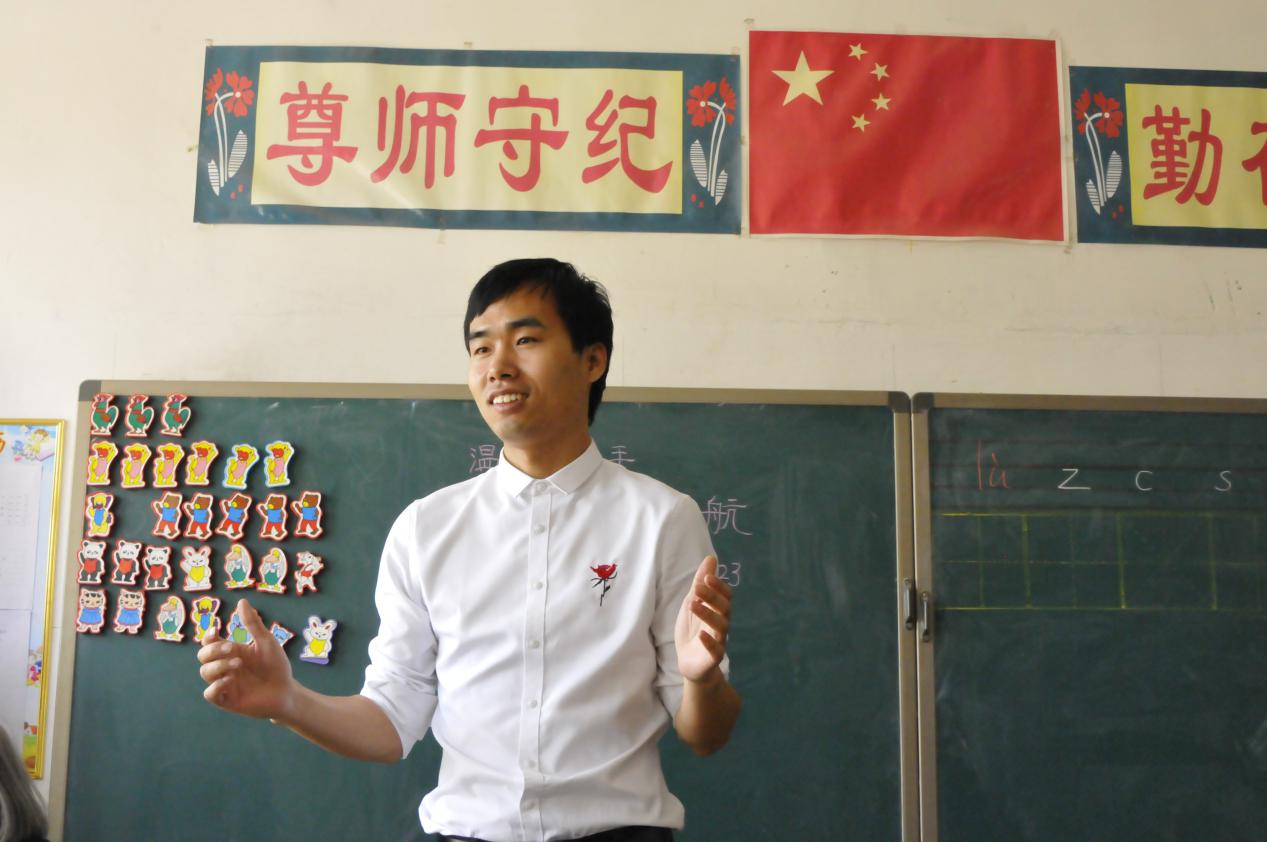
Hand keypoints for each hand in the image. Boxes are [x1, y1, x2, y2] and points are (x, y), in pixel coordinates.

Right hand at [197, 599, 294, 720]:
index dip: (207, 636)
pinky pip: (210, 694)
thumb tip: (242, 601)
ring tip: (238, 663)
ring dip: (218, 666)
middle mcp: (224, 667)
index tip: (215, 630)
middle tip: (231, 648)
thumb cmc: (276, 665)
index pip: (209, 642)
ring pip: (205, 673)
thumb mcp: (266, 642)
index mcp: (231, 652)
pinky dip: (216, 686)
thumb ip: (252, 624)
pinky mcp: (227, 700)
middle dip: (212, 650)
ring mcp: (224, 683)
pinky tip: (230, 680)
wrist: (286, 690)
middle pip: (203, 656)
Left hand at [674, 555, 731, 683]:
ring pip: (721, 627)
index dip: (719, 586)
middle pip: (724, 608)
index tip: (707, 577)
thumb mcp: (692, 602)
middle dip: (712, 596)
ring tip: (693, 604)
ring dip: (708, 614)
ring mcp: (719, 641)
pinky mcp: (713, 658)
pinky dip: (709, 642)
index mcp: (718, 611)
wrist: (688, 661)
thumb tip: (711, 558)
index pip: (726, 596)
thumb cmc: (692, 629)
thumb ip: (700, 582)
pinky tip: (702, 635)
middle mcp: (721, 624)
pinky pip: (716, 650)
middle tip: (698, 587)